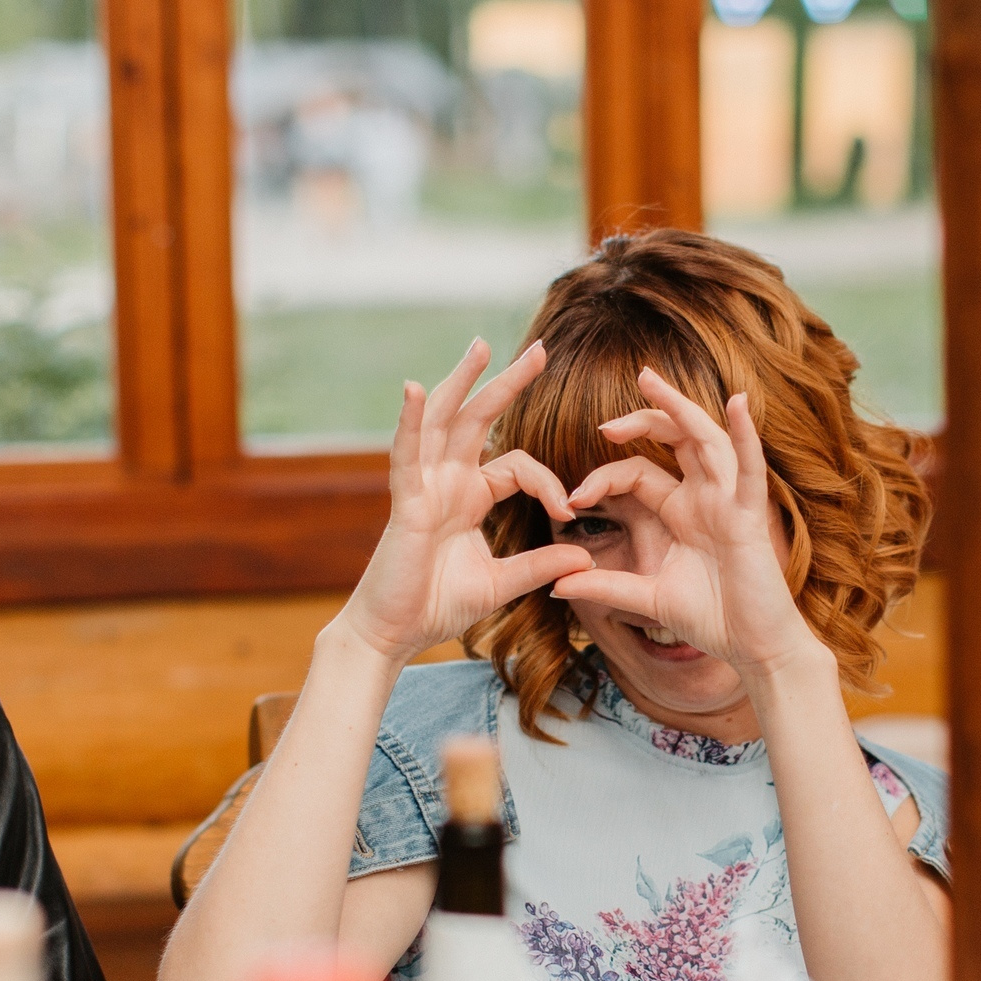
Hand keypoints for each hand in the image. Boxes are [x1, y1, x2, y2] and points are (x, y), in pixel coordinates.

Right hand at [332, 340, 592, 665]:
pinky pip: (405, 455)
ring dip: (461, 382)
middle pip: (479, 420)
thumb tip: (586, 558)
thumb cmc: (437, 606)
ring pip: (443, 422)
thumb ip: (540, 566)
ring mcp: (423, 487)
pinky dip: (409, 421)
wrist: (394, 635)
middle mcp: (446, 482)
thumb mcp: (502, 583)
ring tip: (482, 346)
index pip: (517, 465)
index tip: (569, 510)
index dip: (547, 481)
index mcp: (469, 497)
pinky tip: (414, 389)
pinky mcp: (404, 503)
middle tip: (539, 349)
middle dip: (508, 383)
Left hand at [549, 368, 823, 679]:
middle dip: (643, 418)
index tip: (571, 498)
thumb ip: (604, 586)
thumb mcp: (646, 597)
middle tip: (606, 416)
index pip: (638, 472)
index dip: (603, 476)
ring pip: (706, 440)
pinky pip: (750, 470)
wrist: (753, 649)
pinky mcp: (751, 518)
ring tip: (650, 380)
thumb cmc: (712, 620)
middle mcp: (707, 498)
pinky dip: (746, 436)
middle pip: (675, 439)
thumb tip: (556, 585)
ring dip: (680, 408)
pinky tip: (739, 403)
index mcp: (683, 511)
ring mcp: (730, 503)